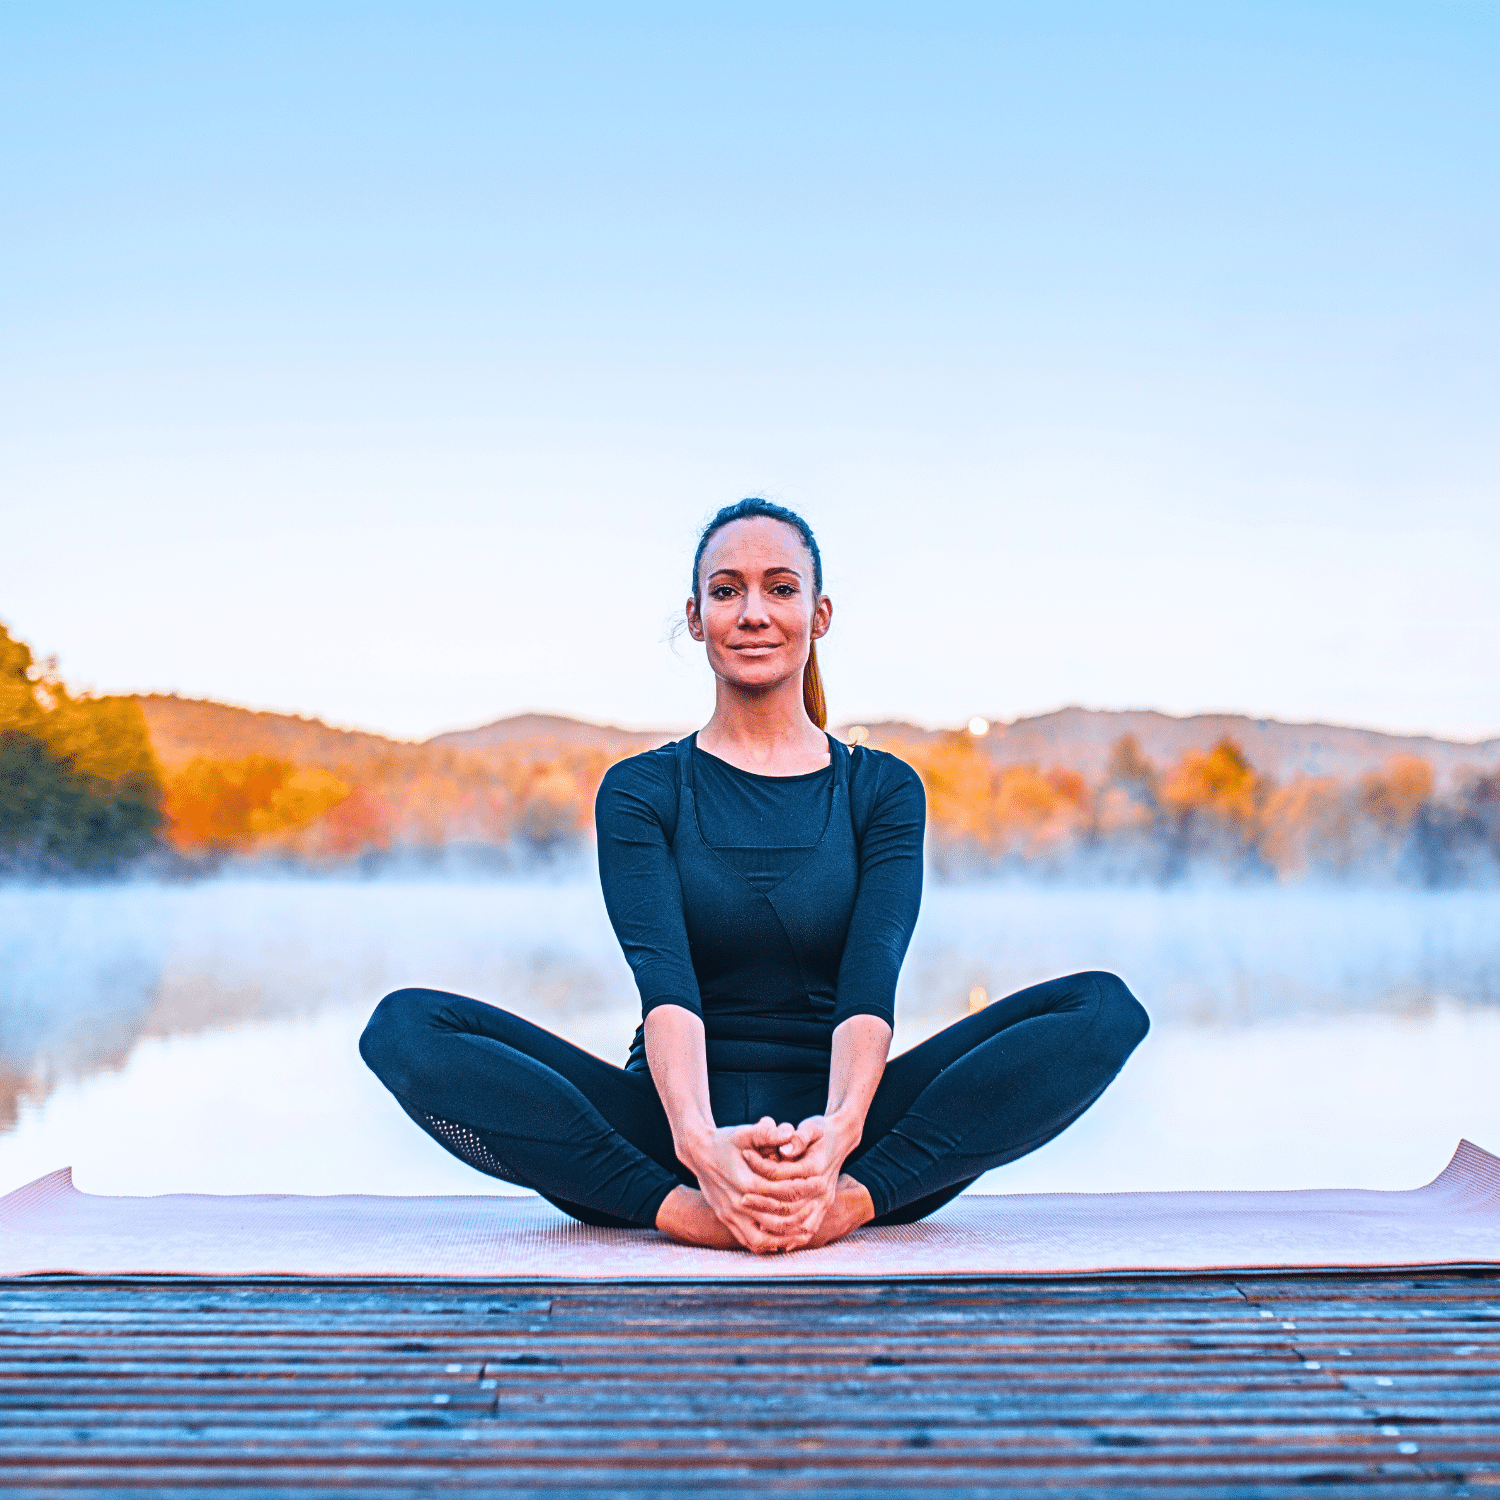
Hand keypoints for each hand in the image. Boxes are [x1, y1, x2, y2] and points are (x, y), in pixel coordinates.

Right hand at [680, 1117, 813, 1253]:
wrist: (697, 1151)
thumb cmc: (724, 1140)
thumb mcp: (744, 1132)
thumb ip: (766, 1133)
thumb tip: (788, 1132)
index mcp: (747, 1183)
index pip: (783, 1193)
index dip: (804, 1189)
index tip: (820, 1183)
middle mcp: (738, 1203)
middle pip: (776, 1220)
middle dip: (801, 1215)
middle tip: (816, 1207)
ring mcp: (730, 1215)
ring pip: (763, 1239)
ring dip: (785, 1237)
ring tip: (804, 1230)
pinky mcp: (725, 1219)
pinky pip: (748, 1241)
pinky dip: (767, 1244)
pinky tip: (781, 1240)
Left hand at [739, 1114, 858, 1247]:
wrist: (841, 1139)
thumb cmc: (821, 1130)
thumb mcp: (811, 1126)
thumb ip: (798, 1137)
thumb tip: (784, 1149)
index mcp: (816, 1169)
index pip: (784, 1179)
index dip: (762, 1176)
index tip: (744, 1177)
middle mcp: (822, 1189)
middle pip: (789, 1205)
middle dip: (763, 1204)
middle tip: (741, 1200)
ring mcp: (824, 1202)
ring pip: (797, 1223)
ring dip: (773, 1223)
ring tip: (751, 1217)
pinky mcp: (824, 1208)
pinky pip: (807, 1230)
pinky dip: (790, 1236)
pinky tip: (772, 1232)